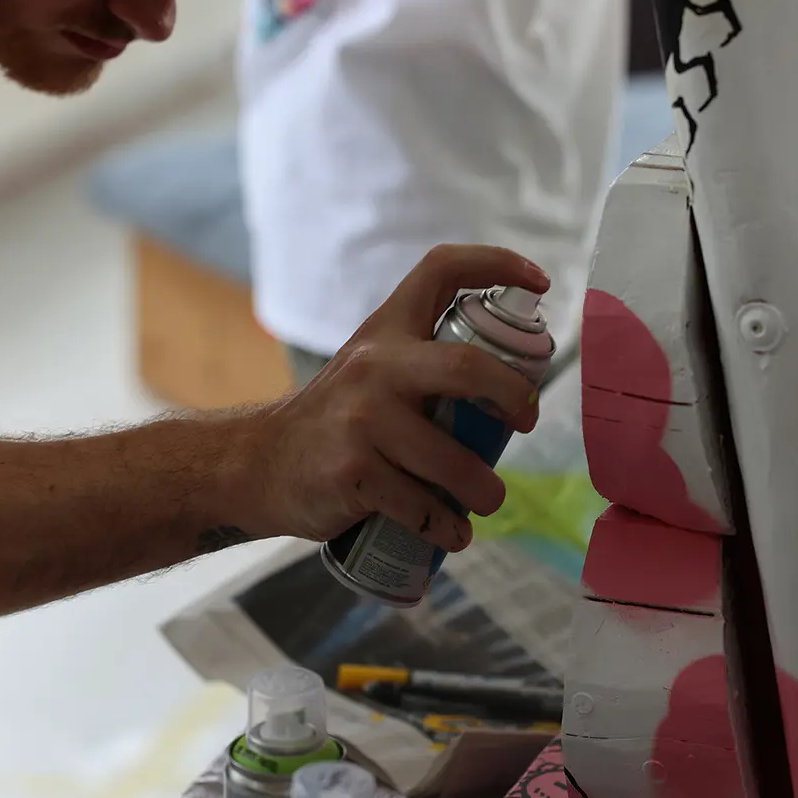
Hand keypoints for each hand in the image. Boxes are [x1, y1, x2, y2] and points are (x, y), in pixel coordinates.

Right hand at [246, 244, 548, 552]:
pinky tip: (451, 533)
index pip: (441, 270)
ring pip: (453, 460)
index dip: (496, 264)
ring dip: (484, 491)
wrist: (257, 464)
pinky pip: (422, 507)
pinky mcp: (352, 472)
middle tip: (524, 422)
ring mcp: (361, 420)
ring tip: (487, 501)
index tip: (541, 282)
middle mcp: (374, 366)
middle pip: (469, 366)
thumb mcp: (369, 370)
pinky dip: (447, 528)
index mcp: (385, 330)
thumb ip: (423, 365)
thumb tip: (512, 384)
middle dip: (514, 397)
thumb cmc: (334, 420)